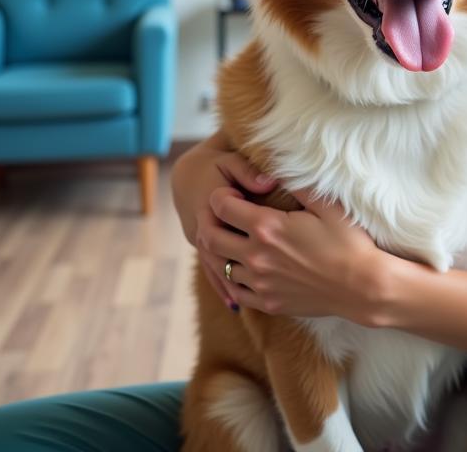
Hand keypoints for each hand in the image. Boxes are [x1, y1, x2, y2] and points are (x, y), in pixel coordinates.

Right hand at [171, 136, 277, 309]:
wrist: (188, 175)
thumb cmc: (215, 166)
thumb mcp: (230, 161)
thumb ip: (248, 171)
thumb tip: (269, 181)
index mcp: (208, 204)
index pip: (227, 224)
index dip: (251, 233)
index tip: (278, 239)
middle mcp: (200, 227)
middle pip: (222, 253)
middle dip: (245, 268)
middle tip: (276, 283)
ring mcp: (198, 242)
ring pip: (215, 267)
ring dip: (234, 284)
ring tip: (262, 300)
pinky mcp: (201, 251)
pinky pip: (211, 272)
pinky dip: (224, 287)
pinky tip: (236, 305)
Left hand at [203, 186, 386, 322]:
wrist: (362, 286)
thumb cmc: (348, 242)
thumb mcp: (326, 204)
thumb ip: (299, 184)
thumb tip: (281, 166)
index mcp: (267, 228)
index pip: (221, 207)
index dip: (222, 196)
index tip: (234, 194)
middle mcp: (256, 256)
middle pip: (209, 238)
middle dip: (211, 222)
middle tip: (227, 216)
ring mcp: (260, 283)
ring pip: (220, 266)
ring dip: (224, 251)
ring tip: (239, 241)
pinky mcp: (268, 303)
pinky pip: (236, 291)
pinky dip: (236, 279)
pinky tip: (249, 269)